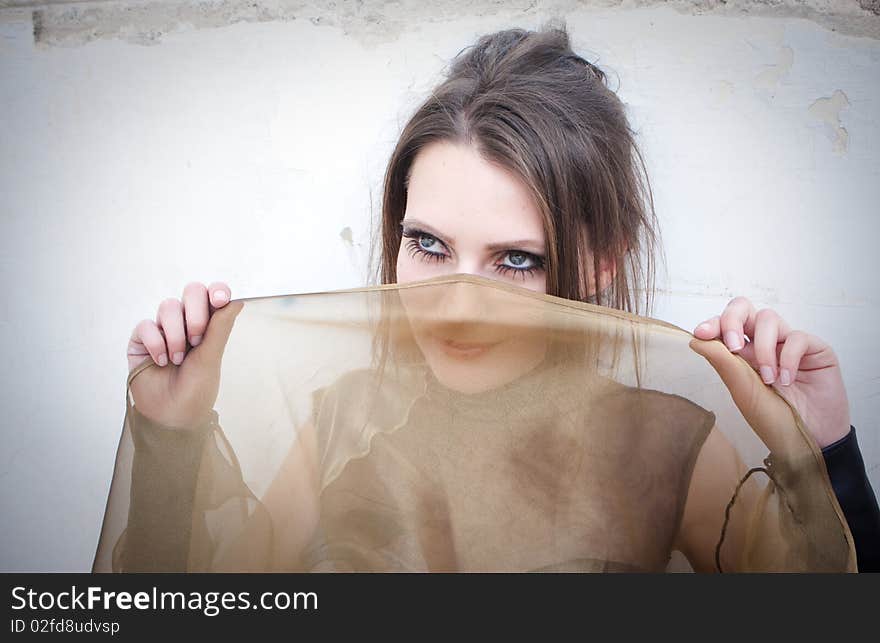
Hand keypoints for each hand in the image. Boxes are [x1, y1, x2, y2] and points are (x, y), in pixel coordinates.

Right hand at [126, 282, 241, 428]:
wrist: (171, 416)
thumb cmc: (196, 390)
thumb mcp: (211, 358)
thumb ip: (220, 328)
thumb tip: (237, 301)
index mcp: (209, 324)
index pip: (213, 294)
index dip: (217, 290)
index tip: (220, 299)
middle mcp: (187, 322)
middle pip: (191, 291)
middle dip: (195, 314)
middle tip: (197, 339)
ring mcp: (163, 328)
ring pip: (168, 307)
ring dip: (176, 335)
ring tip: (178, 359)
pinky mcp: (141, 339)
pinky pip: (146, 325)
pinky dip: (156, 344)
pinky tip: (161, 362)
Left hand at [689, 296, 849, 448]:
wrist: (808, 441)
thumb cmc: (774, 419)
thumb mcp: (742, 391)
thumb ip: (722, 362)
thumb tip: (695, 339)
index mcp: (742, 353)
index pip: (725, 324)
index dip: (713, 323)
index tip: (702, 333)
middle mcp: (764, 342)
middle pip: (744, 308)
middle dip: (733, 321)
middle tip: (734, 347)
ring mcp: (788, 343)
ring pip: (769, 318)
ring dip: (763, 349)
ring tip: (768, 379)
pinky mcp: (815, 349)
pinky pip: (797, 337)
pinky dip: (787, 358)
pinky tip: (787, 380)